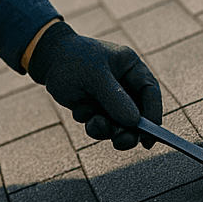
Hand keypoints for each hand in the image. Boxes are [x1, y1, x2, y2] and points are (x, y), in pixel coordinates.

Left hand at [27, 21, 162, 149]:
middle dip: (130, 131)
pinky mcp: (99, 110)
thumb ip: (115, 98)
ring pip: (120, 126)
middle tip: (121, 142)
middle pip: (139, 115)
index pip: (150, 92)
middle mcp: (126, 86)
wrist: (48, 60)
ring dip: (107, 129)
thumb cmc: (74, 60)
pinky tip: (80, 110)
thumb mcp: (95, 76)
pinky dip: (92, 124)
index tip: (151, 135)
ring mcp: (113, 100)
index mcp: (132, 68)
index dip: (154, 114)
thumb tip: (134, 121)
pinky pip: (102, 127)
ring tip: (93, 122)